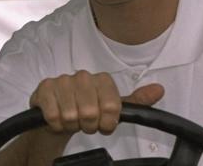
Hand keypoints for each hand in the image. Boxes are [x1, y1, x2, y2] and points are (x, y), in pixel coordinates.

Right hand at [29, 70, 164, 135]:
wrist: (57, 115)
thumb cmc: (85, 110)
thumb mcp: (113, 108)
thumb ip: (137, 101)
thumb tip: (159, 90)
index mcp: (101, 80)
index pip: (112, 106)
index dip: (107, 122)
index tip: (103, 125)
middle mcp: (82, 76)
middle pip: (90, 112)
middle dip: (88, 125)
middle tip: (85, 124)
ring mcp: (61, 81)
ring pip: (71, 115)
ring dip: (71, 125)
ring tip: (71, 121)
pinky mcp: (43, 88)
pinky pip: (53, 115)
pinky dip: (56, 124)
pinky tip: (57, 120)